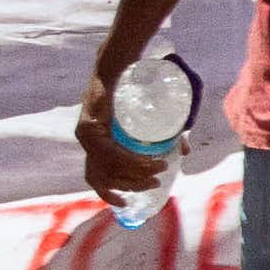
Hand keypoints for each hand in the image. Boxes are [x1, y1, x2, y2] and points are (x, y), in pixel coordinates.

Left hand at [74, 65, 166, 199]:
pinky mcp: (89, 125)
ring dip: (136, 172)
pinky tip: (146, 160)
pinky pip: (109, 151)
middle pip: (105, 176)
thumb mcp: (145, 122)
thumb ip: (161, 138)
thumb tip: (183, 153)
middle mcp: (87, 142)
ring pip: (110, 166)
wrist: (118, 65)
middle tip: (155, 182)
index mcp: (96, 145)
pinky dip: (129, 160)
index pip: (96, 178)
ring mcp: (86, 134)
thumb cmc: (132, 92)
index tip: (126, 204)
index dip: (108, 194)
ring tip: (159, 168)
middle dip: (132, 184)